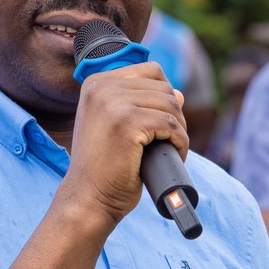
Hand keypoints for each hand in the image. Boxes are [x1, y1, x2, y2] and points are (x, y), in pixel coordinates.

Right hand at [62, 63, 187, 228]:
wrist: (88, 197)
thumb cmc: (103, 166)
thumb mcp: (114, 125)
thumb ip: (139, 104)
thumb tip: (179, 93)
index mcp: (96, 83)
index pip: (150, 71)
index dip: (164, 95)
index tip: (160, 121)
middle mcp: (102, 87)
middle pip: (164, 87)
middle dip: (174, 114)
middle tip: (167, 141)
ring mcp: (113, 103)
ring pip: (171, 105)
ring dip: (179, 130)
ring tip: (170, 149)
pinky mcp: (127, 122)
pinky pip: (171, 124)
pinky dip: (180, 142)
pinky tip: (173, 155)